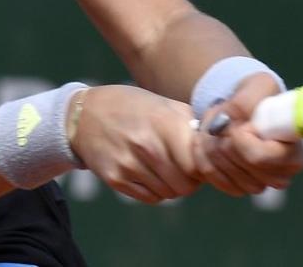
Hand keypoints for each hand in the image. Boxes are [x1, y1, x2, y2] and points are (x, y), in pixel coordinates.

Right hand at [68, 85, 204, 203]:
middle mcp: (145, 145)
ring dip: (173, 185)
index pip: (198, 163)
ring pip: (170, 193)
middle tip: (184, 166)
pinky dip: (156, 190)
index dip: (203, 164)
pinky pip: (151, 199)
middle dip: (191, 178)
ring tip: (165, 166)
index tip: (199, 158)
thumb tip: (219, 143)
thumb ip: (191, 123)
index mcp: (162, 122)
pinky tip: (149, 172)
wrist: (83, 114)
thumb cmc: (130, 107)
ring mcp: (128, 164)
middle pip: (186, 184)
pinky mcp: (115, 179)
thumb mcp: (162, 103)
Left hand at [192, 73, 302, 195]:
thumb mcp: (257, 86)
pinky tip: (205, 138)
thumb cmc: (258, 95)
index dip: (240, 138)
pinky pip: (210, 175)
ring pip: (222, 170)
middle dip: (221, 136)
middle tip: (219, 115)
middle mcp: (280, 176)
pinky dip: (201, 154)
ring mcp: (258, 184)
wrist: (242, 106)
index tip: (235, 122)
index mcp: (293, 155)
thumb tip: (225, 122)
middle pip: (238, 164)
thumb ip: (244, 102)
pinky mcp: (237, 187)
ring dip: (209, 142)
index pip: (259, 157)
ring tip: (213, 123)